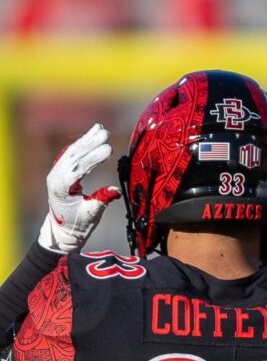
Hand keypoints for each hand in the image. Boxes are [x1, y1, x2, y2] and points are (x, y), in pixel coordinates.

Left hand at [40, 125, 118, 254]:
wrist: (62, 231)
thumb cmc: (78, 225)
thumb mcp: (92, 215)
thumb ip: (102, 200)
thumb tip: (116, 190)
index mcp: (61, 187)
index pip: (78, 167)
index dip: (93, 157)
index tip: (108, 149)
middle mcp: (56, 176)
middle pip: (74, 155)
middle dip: (90, 143)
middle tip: (105, 133)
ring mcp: (56, 172)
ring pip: (71, 152)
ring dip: (86, 140)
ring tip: (100, 129)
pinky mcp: (61, 171)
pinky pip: (70, 155)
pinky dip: (81, 144)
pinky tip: (90, 136)